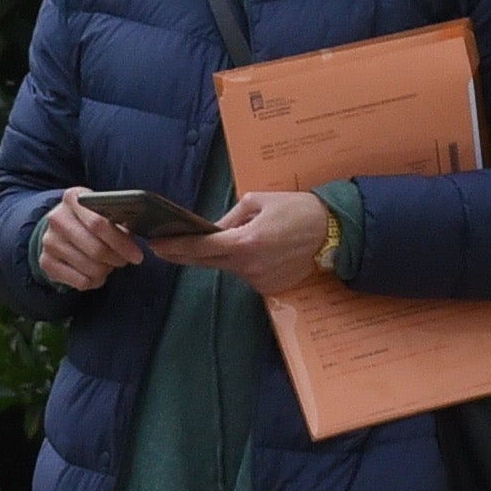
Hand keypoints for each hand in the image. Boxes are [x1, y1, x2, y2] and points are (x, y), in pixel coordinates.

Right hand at [32, 197, 148, 291]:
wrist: (59, 230)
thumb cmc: (91, 220)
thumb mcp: (103, 211)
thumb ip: (120, 218)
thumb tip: (145, 232)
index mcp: (73, 198)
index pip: (98, 223)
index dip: (121, 242)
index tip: (137, 255)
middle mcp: (57, 218)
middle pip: (95, 248)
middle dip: (116, 259)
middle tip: (125, 261)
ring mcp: (49, 241)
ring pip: (89, 267)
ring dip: (106, 271)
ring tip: (110, 265)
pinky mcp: (45, 262)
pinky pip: (79, 281)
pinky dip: (94, 281)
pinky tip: (97, 274)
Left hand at [162, 189, 339, 299]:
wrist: (334, 232)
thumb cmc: (297, 209)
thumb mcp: (259, 201)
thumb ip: (230, 218)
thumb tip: (212, 230)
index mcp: (244, 242)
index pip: (200, 247)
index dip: (175, 246)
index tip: (156, 244)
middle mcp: (249, 266)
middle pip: (206, 262)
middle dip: (184, 254)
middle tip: (164, 247)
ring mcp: (259, 281)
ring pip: (228, 268)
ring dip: (220, 256)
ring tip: (221, 241)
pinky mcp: (269, 288)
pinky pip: (247, 275)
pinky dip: (244, 264)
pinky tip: (258, 251)